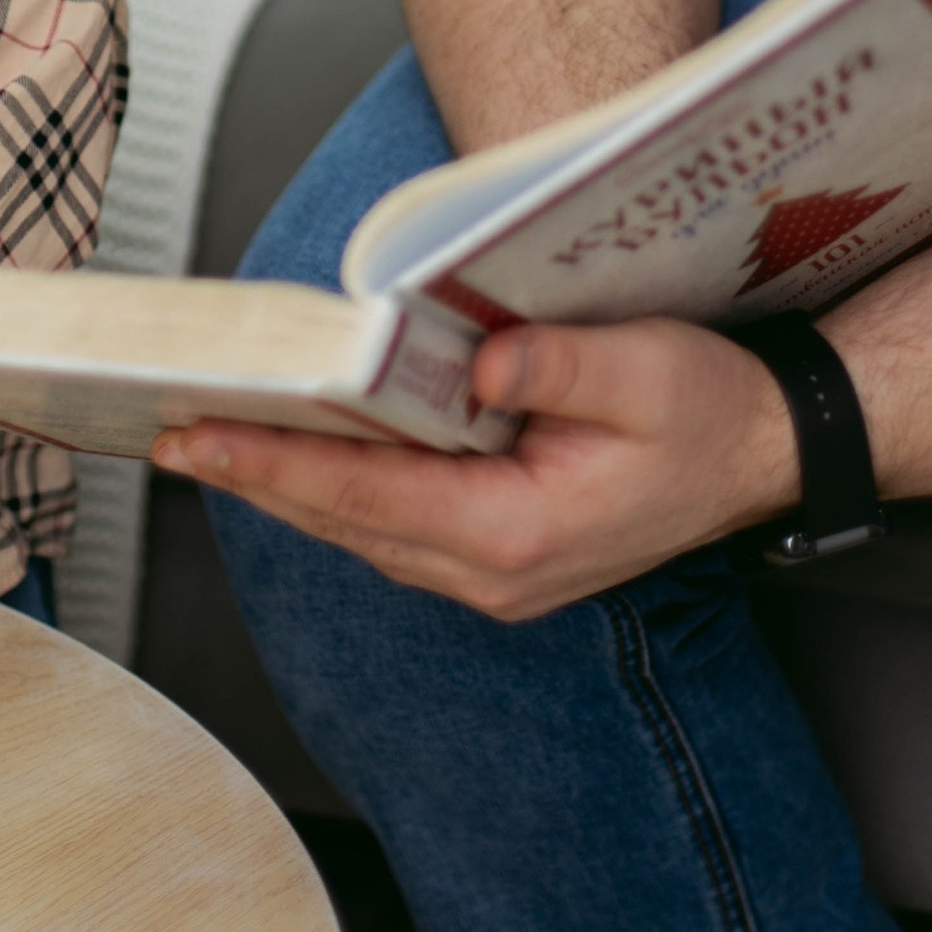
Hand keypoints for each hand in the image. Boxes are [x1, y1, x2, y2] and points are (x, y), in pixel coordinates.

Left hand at [152, 318, 800, 622]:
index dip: (271, 462)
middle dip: (252, 475)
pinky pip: (393, 524)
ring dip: (287, 485)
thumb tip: (473, 358)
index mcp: (517, 533)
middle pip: (343, 522)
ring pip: (361, 530)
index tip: (195, 437)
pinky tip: (301, 452)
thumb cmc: (708, 411)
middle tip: (166, 433)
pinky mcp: (498, 554)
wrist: (765, 455)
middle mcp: (493, 571)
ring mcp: (493, 574)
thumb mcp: (644, 369)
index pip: (363, 497)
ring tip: (209, 436)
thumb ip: (554, 362)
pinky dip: (338, 490)